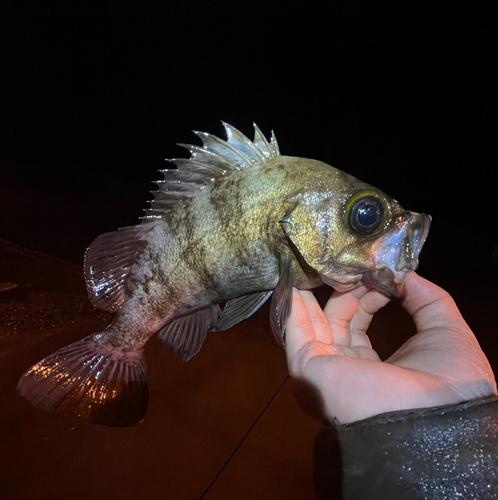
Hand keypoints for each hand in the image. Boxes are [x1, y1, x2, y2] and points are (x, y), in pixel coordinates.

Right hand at [285, 272, 496, 423]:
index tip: (377, 276)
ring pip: (314, 325)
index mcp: (374, 367)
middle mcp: (346, 369)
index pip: (360, 326)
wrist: (434, 415)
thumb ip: (428, 298)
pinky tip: (294, 285)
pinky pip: (296, 332)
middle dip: (347, 293)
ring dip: (317, 296)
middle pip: (337, 322)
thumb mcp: (446, 330)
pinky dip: (294, 308)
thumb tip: (405, 274)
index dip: (368, 298)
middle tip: (357, 270)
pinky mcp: (309, 367)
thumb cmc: (445, 379)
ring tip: (322, 267)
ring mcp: (326, 370)